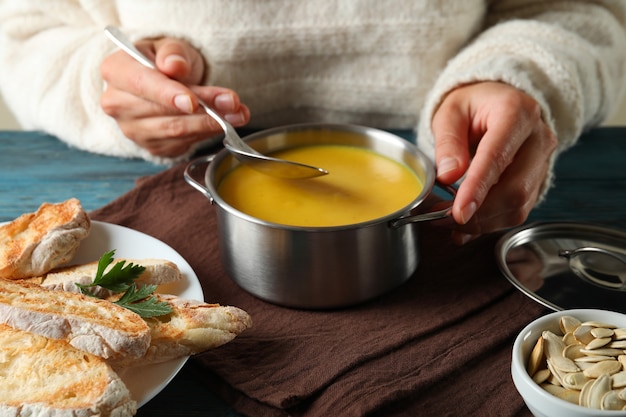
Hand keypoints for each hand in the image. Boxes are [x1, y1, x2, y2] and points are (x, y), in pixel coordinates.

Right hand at [101, 37, 249, 156]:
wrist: (159, 81)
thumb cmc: (161, 61)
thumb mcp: (168, 46)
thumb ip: (172, 54)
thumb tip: (175, 66)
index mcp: (116, 71)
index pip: (143, 85)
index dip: (169, 95)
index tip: (193, 101)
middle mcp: (117, 104)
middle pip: (165, 112)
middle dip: (205, 108)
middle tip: (233, 103)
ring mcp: (133, 129)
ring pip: (177, 131)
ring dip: (212, 124)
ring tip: (238, 113)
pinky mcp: (151, 146)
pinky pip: (183, 143)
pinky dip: (208, 133)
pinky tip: (225, 123)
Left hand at [431, 82, 556, 244]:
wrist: (499, 103)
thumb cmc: (473, 105)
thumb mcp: (450, 112)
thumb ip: (448, 141)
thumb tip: (449, 176)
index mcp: (516, 113)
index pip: (498, 157)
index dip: (478, 188)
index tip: (459, 212)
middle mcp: (538, 138)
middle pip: (515, 188)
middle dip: (479, 212)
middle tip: (443, 219)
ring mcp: (543, 161)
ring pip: (519, 205)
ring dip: (483, 221)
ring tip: (449, 222)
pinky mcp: (538, 180)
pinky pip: (519, 209)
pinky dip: (491, 222)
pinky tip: (468, 224)